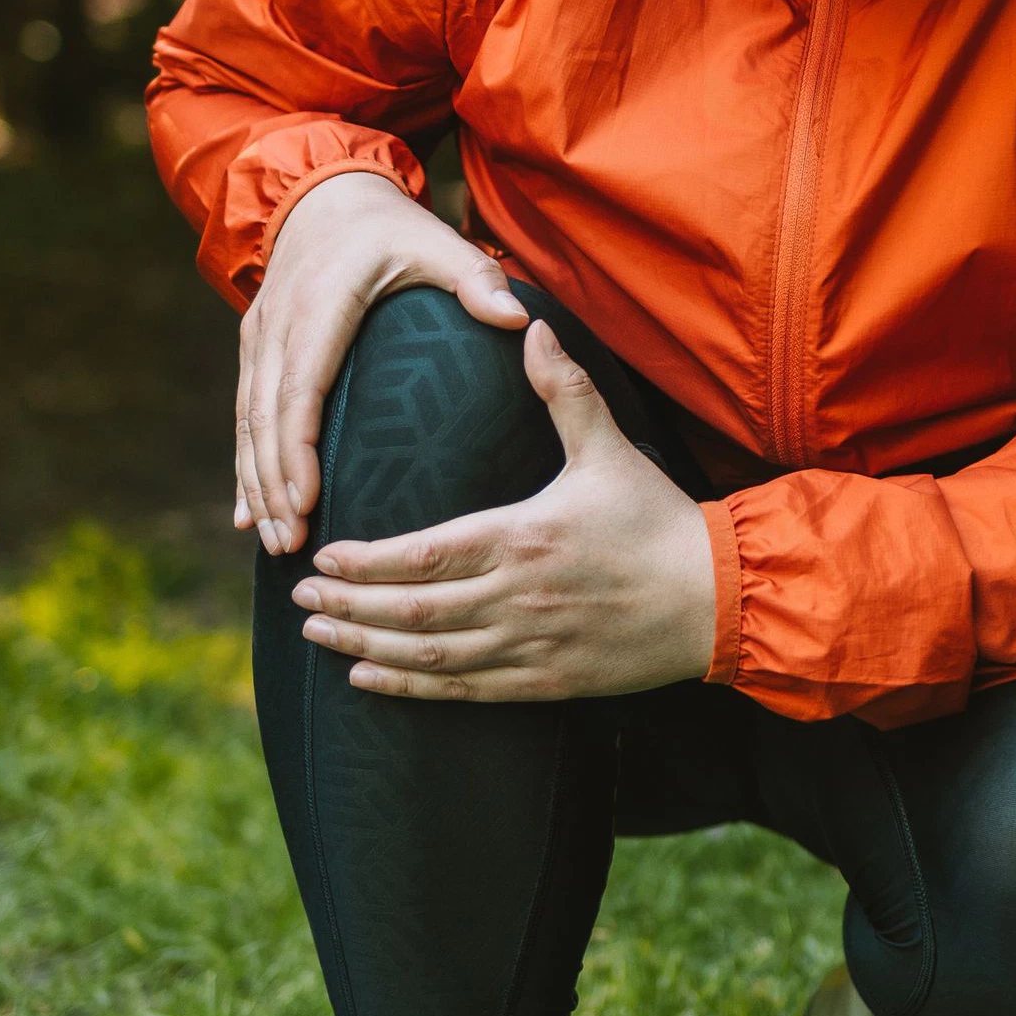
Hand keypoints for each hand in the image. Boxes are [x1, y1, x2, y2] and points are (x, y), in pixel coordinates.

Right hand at [236, 170, 526, 555]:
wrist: (326, 194)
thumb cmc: (390, 227)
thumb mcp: (437, 242)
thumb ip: (477, 279)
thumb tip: (520, 320)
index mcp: (321, 305)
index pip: (301, 387)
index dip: (298, 449)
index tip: (308, 501)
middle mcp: (279, 324)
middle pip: (266, 418)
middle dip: (273, 485)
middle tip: (292, 542)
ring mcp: (260, 337)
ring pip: (248, 422)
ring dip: (256, 484)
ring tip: (273, 540)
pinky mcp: (255, 347)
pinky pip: (245, 414)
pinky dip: (245, 465)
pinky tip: (250, 513)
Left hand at [290, 321, 714, 702]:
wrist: (716, 600)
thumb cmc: (658, 522)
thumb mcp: (608, 448)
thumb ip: (563, 390)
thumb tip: (531, 325)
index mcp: (521, 538)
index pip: (423, 555)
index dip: (365, 562)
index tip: (323, 558)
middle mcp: (515, 598)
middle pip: (411, 609)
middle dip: (347, 607)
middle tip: (299, 599)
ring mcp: (527, 646)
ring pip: (428, 654)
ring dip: (365, 649)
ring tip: (316, 638)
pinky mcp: (543, 681)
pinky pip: (463, 690)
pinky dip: (410, 686)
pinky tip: (368, 681)